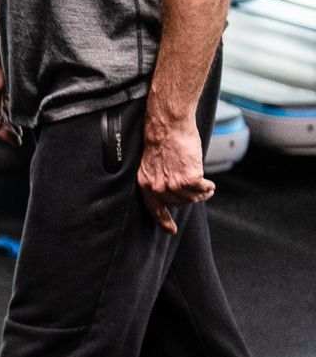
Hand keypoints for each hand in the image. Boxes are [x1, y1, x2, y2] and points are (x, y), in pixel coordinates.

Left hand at [138, 113, 213, 233]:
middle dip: (189, 197)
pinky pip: (203, 189)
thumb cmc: (162, 140)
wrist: (168, 126)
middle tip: (198, 191)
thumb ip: (160, 179)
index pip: (154, 209)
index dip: (163, 221)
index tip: (171, 230)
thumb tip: (172, 192)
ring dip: (201, 193)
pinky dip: (208, 187)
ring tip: (206, 187)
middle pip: (179, 202)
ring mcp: (175, 185)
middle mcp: (159, 187)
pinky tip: (210, 184)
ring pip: (192, 198)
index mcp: (146, 183)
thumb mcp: (153, 164)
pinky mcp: (190, 179)